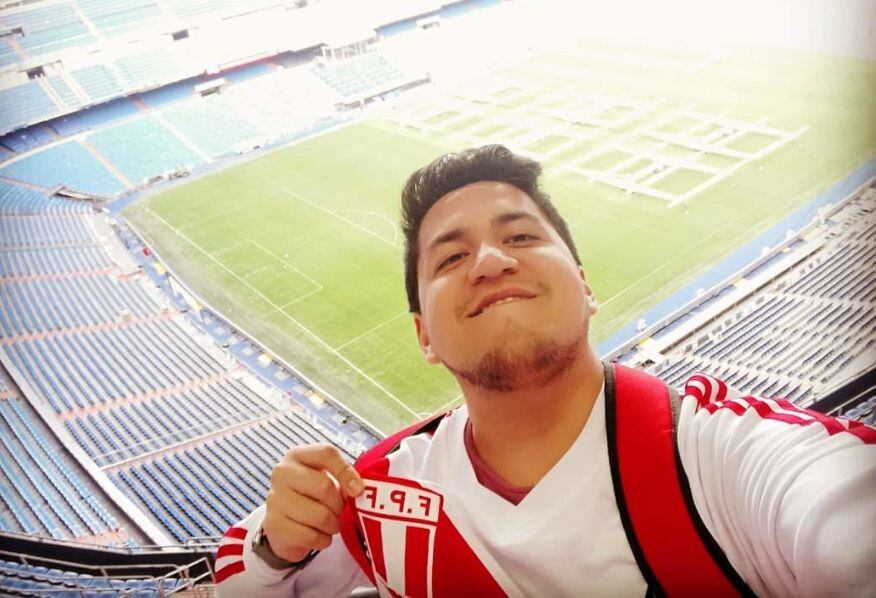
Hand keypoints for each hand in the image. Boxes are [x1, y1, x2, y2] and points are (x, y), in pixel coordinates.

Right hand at [263, 444, 364, 562]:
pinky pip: (311, 537)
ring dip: (333, 525)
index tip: (358, 490)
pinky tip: (318, 535)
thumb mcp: (325, 478)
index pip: (326, 454)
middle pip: (325, 486)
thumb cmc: (311, 495)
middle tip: (339, 511)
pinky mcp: (274, 526)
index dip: (346, 471)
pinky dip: (322, 540)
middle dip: (339, 504)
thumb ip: (342, 477)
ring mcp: (275, 499)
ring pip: (321, 516)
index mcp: (297, 456)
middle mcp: (282, 473)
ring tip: (330, 524)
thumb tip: (358, 489)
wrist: (284, 522)